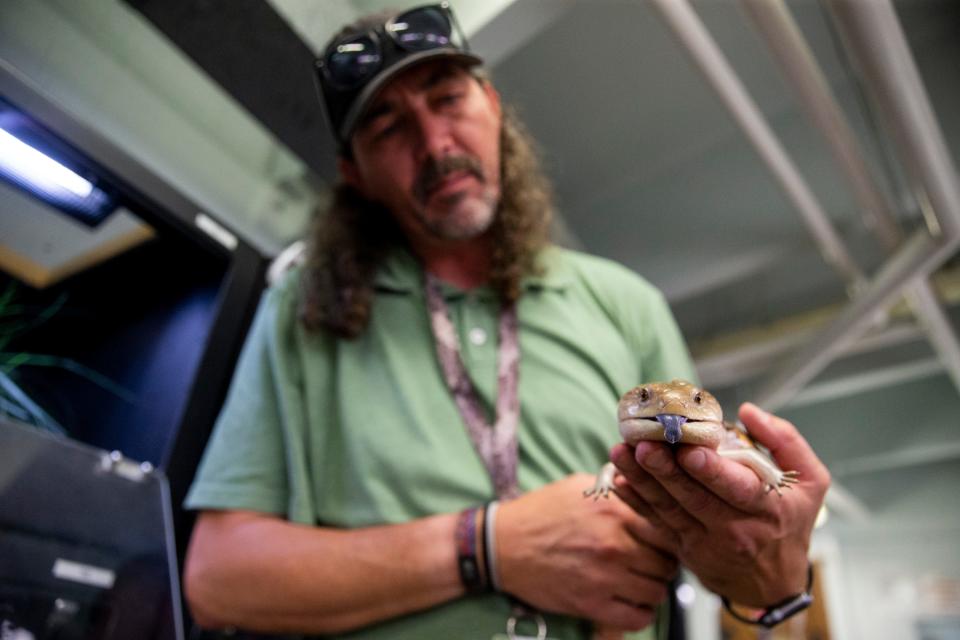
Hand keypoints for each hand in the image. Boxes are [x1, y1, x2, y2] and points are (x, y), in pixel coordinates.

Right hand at [495, 473, 678, 630]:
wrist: (503, 545)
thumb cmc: (541, 512)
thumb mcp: (580, 484)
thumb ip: (618, 485)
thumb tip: (647, 481)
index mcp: (614, 511)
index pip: (668, 527)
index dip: (669, 533)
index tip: (662, 537)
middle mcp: (614, 544)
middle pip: (667, 562)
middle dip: (663, 561)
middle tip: (650, 559)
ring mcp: (605, 577)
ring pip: (657, 591)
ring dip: (652, 586)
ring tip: (639, 579)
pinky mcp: (592, 605)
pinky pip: (638, 617)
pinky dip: (640, 611)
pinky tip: (630, 600)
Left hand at [611, 403, 829, 606]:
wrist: (773, 585)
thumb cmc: (790, 523)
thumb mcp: (810, 482)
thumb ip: (785, 440)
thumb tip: (748, 410)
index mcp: (767, 507)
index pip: (738, 489)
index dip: (711, 471)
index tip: (688, 451)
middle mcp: (735, 528)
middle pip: (694, 497)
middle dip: (665, 470)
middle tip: (642, 444)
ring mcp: (706, 541)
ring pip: (668, 508)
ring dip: (641, 480)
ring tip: (620, 452)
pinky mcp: (683, 548)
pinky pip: (656, 522)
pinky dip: (635, 502)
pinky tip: (618, 480)